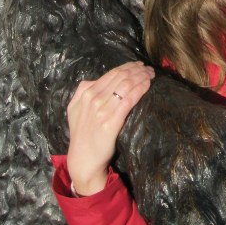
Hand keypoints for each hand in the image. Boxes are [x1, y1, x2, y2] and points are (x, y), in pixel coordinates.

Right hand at [67, 61, 154, 195]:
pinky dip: (140, 88)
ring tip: (151, 75)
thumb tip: (94, 80)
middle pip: (121, 77)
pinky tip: (148, 85)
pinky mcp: (112, 121)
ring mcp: (102, 110)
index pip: (111, 73)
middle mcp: (93, 98)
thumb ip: (82, 92)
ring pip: (126, 85)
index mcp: (86, 93)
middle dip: (137, 70)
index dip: (128, 67)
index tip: (139, 65)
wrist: (83, 159)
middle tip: (149, 69)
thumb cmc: (81, 134)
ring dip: (141, 76)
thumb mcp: (74, 109)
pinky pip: (129, 99)